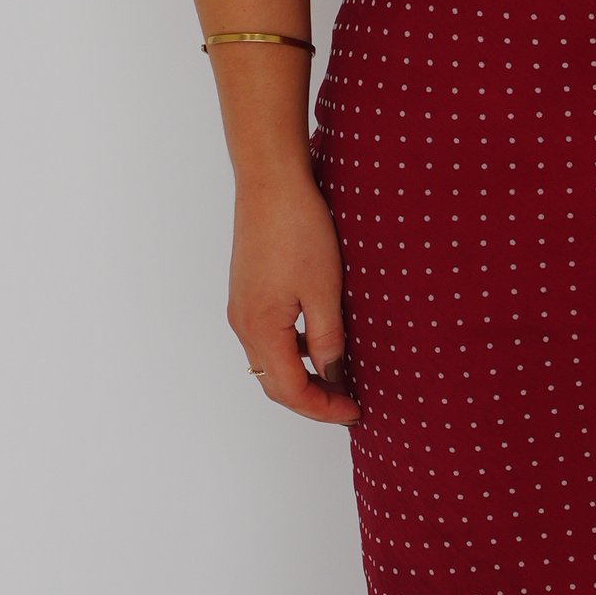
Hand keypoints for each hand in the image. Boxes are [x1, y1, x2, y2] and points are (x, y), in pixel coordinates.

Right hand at [228, 165, 359, 424]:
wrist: (270, 182)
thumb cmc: (298, 230)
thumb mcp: (325, 291)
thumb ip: (328, 338)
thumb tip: (332, 371)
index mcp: (262, 329)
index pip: (290, 391)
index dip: (322, 409)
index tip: (354, 411)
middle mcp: (243, 324)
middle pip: (274, 382)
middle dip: (311, 399)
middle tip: (348, 402)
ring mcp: (241, 307)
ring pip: (269, 361)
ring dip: (301, 376)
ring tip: (338, 378)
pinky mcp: (247, 291)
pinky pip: (266, 337)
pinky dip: (292, 352)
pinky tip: (320, 343)